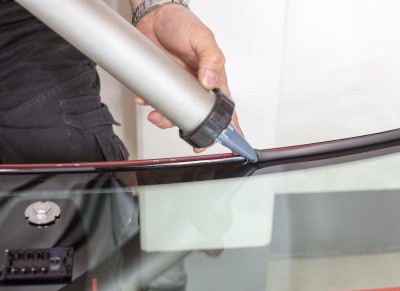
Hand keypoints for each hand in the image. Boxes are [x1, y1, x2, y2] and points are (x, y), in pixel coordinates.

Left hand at [133, 4, 242, 152]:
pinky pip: (156, 100)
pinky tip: (144, 98)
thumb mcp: (203, 38)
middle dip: (191, 128)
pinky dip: (149, 103)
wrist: (154, 16)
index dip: (230, 127)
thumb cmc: (183, 24)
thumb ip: (211, 58)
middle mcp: (197, 86)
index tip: (231, 141)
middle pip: (198, 116)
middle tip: (187, 135)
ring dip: (166, 118)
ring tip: (157, 115)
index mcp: (214, 78)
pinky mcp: (161, 84)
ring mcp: (178, 86)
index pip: (226, 107)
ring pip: (176, 112)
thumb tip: (209, 80)